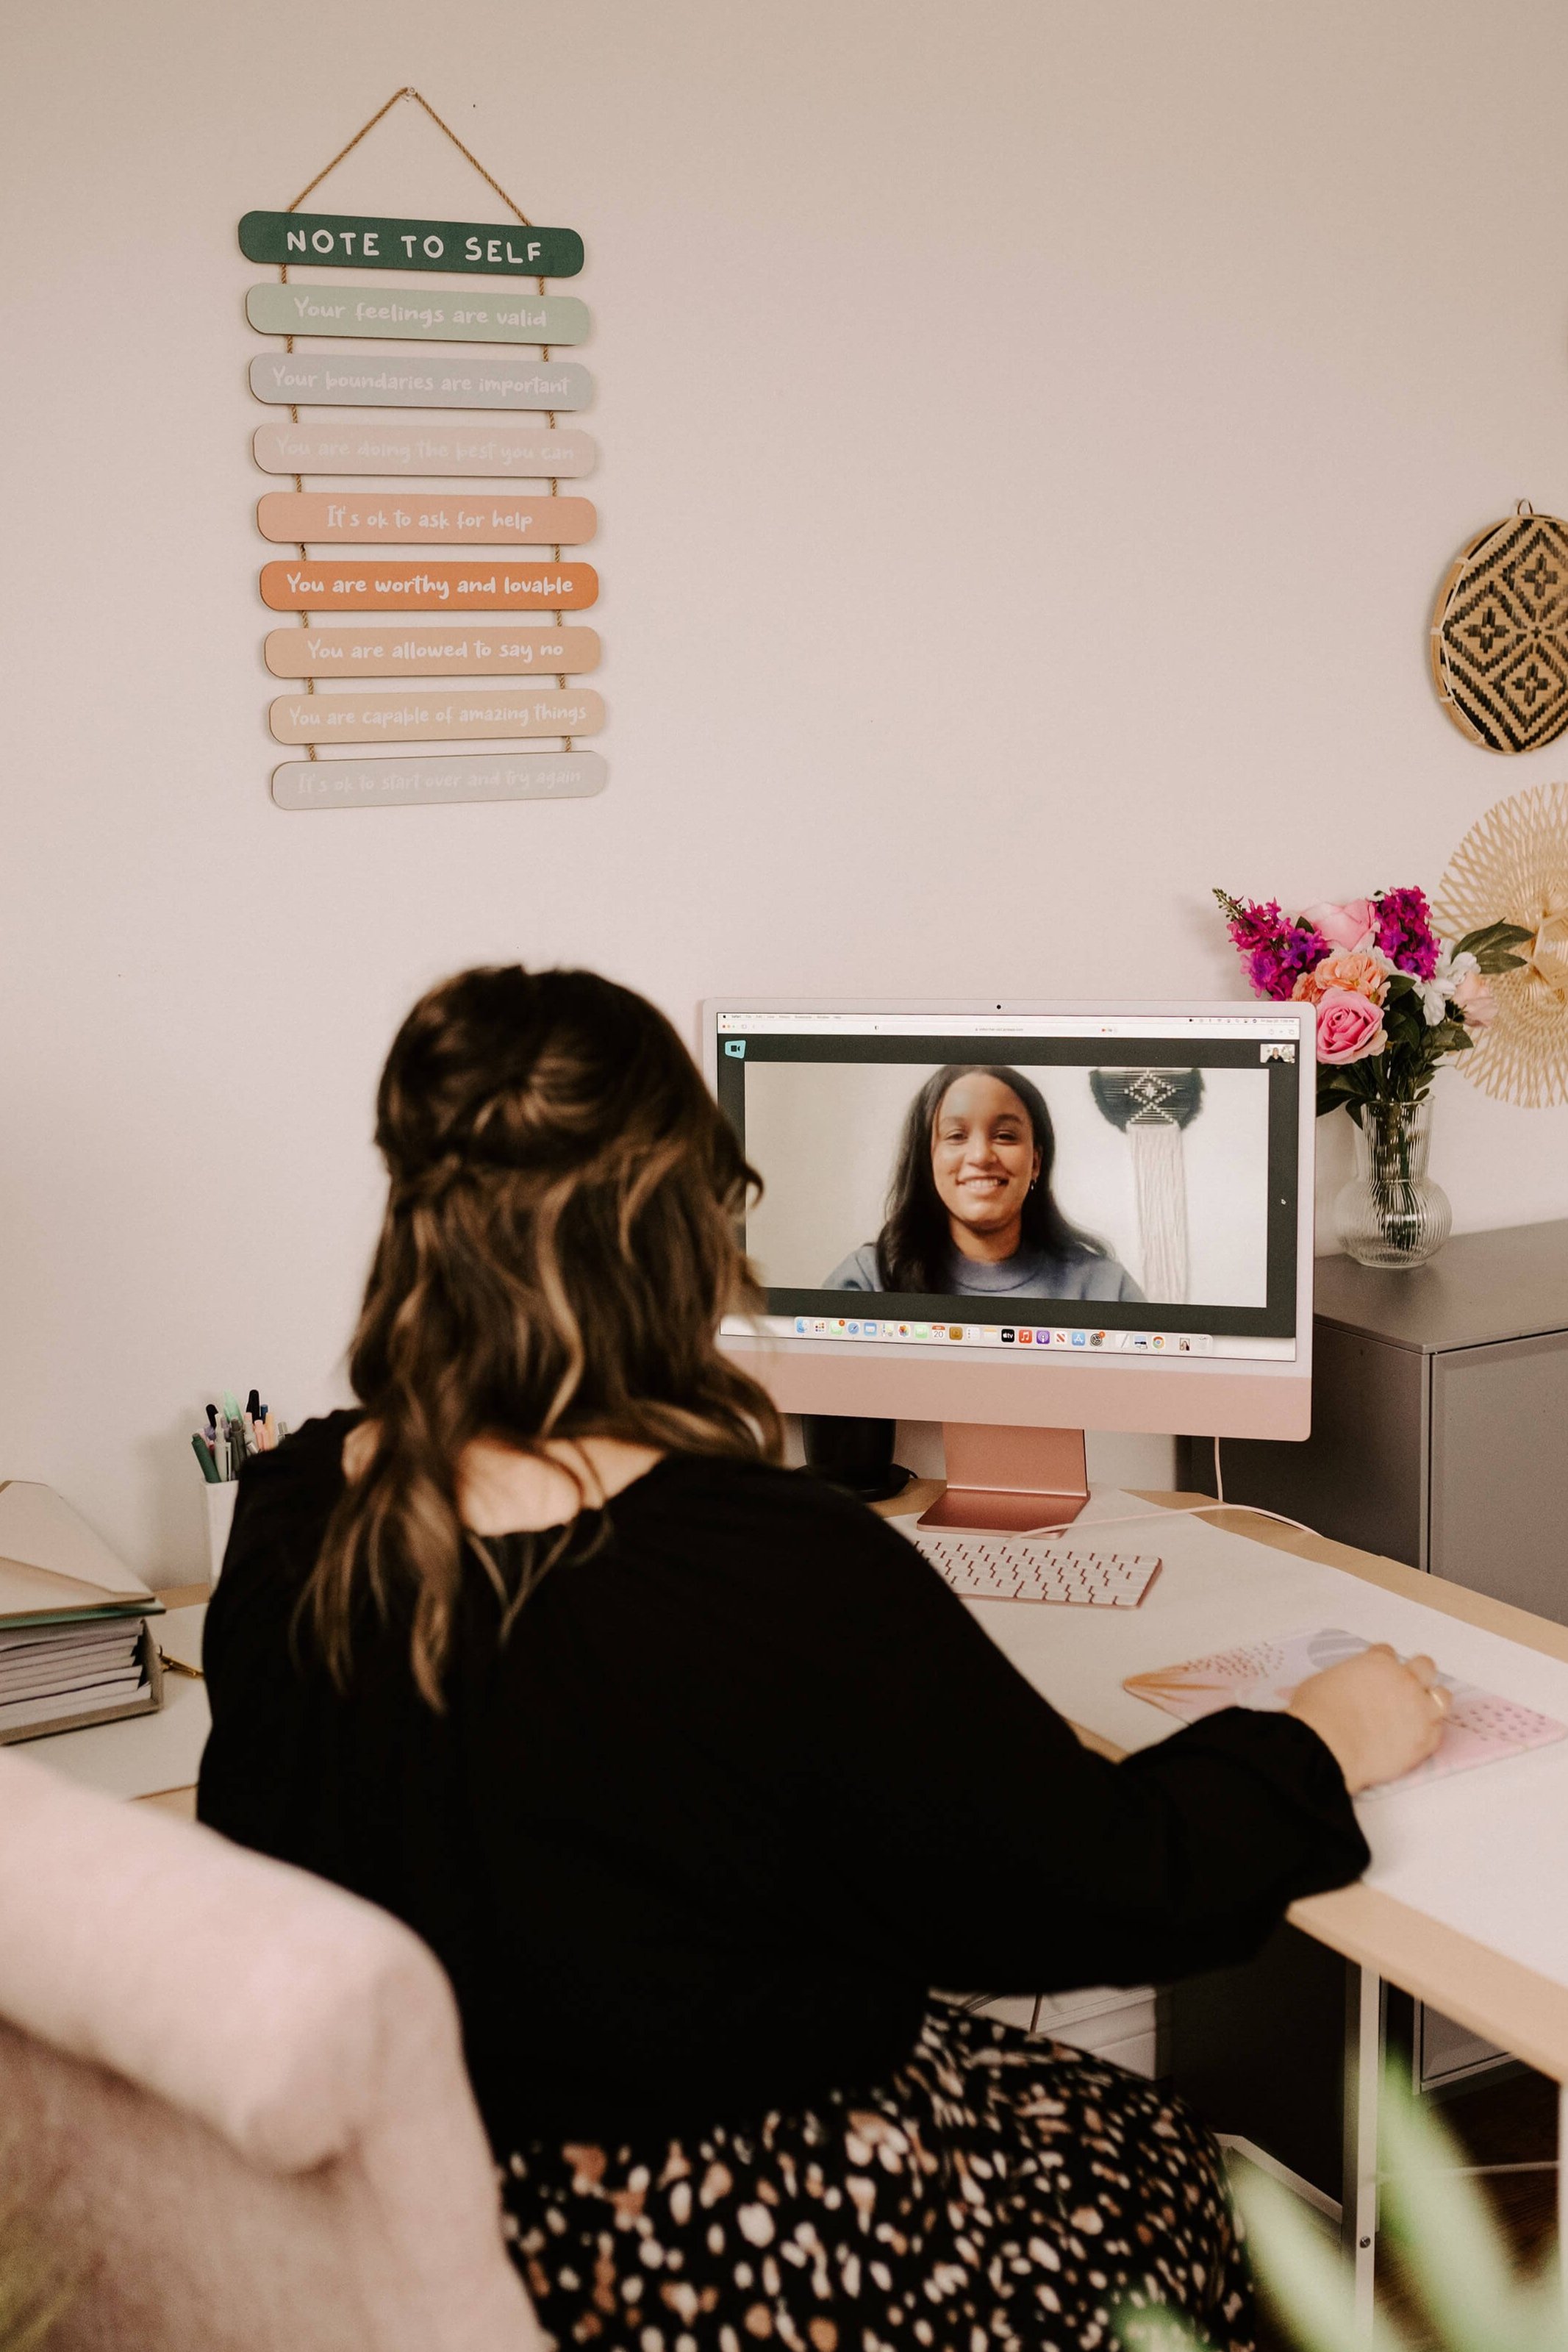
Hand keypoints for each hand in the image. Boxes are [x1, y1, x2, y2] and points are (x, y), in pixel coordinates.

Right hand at [1286, 1644, 1448, 1792]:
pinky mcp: (1424, 1740)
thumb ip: (1346, 1679)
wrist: (1327, 1746)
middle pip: (1425, 1666)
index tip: (1377, 1674)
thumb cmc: (1317, 1713)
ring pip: (1443, 1696)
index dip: (1382, 1664)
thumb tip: (1345, 1688)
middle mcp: (1404, 1681)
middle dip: (1417, 1673)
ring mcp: (1418, 1711)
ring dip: (1433, 1700)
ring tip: (1421, 1711)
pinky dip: (1428, 1731)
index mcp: (1378, 1663)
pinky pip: (1438, 1731)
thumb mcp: (1326, 1680)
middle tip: (1405, 1687)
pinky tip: (1416, 1735)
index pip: (1388, 1653)